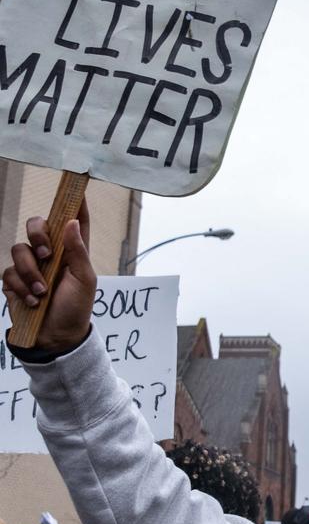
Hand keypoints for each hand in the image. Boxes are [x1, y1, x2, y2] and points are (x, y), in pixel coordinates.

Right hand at [2, 200, 95, 351]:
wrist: (56, 337)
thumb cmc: (76, 307)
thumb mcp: (85, 279)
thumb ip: (78, 250)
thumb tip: (70, 221)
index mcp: (73, 250)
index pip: (73, 221)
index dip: (74, 203)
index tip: (76, 186)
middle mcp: (51, 253)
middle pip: (36, 225)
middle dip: (38, 235)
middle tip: (47, 253)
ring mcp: (31, 266)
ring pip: (19, 249)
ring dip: (30, 272)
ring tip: (42, 291)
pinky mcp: (14, 280)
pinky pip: (8, 272)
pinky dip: (21, 287)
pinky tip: (33, 301)